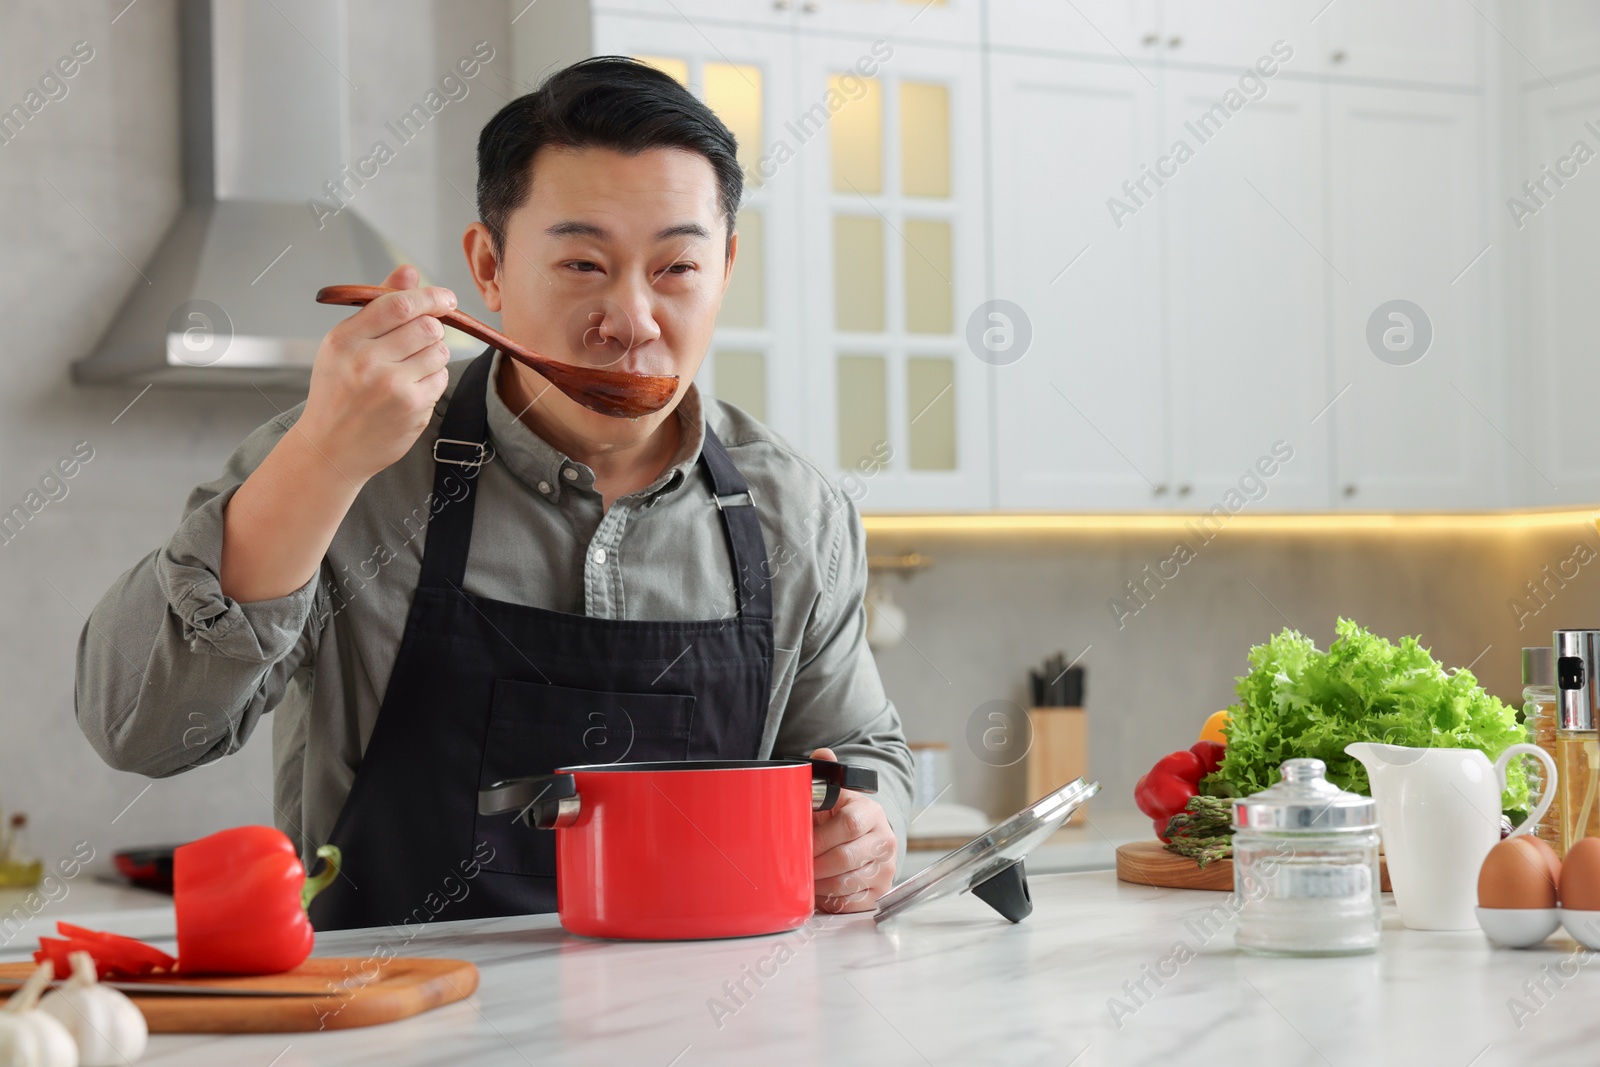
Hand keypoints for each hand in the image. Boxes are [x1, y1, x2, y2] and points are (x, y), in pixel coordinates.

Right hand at [296, 264, 456, 482]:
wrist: (330, 449)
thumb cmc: (338, 391)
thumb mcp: (344, 345)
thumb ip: (379, 306)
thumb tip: (409, 272)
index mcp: (345, 339)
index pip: (399, 304)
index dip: (430, 296)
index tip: (446, 298)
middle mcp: (367, 361)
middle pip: (427, 326)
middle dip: (432, 329)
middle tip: (420, 340)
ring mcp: (392, 387)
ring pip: (440, 351)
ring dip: (433, 355)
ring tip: (409, 368)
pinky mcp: (412, 408)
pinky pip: (441, 378)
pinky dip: (433, 379)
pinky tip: (411, 389)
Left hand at [809, 747, 896, 912]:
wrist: (865, 837)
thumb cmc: (841, 815)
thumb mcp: (833, 793)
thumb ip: (824, 773)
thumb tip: (822, 754)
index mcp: (871, 812)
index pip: (849, 825)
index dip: (820, 838)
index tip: (800, 844)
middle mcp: (884, 840)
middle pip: (847, 858)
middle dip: (815, 864)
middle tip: (796, 866)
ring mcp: (885, 868)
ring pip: (848, 882)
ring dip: (820, 883)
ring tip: (805, 878)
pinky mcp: (880, 891)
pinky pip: (853, 902)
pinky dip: (832, 899)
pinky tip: (820, 890)